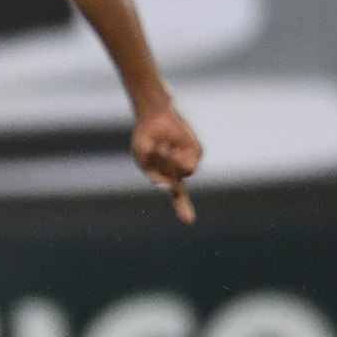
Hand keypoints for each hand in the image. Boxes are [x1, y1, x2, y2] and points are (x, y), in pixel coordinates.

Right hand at [132, 105, 200, 223]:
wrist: (155, 116)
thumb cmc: (145, 136)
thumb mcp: (141, 154)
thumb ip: (150, 171)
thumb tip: (163, 184)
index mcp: (166, 174)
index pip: (177, 193)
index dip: (182, 206)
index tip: (189, 221)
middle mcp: (179, 170)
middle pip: (179, 187)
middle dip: (169, 176)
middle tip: (160, 157)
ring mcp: (189, 160)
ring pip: (185, 173)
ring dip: (171, 162)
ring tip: (163, 148)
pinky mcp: (196, 151)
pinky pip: (190, 162)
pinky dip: (177, 156)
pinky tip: (170, 144)